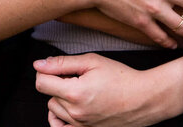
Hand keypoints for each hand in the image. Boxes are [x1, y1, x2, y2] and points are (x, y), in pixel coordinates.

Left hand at [35, 53, 168, 126]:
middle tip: (78, 78)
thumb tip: (39, 64)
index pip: (41, 82)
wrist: (142, 98)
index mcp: (75, 92)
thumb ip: (62, 63)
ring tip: (80, 91)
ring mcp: (79, 125)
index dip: (46, 70)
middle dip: (58, 83)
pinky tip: (71, 107)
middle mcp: (75, 113)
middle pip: (48, 95)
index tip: (55, 68)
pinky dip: (60, 117)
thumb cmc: (121, 78)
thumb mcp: (92, 62)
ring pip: (53, 109)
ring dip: (61, 99)